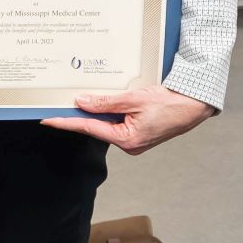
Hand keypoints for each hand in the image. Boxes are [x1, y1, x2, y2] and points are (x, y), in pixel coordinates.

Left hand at [40, 85, 213, 155]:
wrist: (194, 105)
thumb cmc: (171, 104)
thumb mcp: (134, 99)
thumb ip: (106, 102)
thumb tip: (82, 102)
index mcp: (127, 139)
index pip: (89, 128)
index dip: (67, 122)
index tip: (48, 119)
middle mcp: (128, 144)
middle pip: (97, 127)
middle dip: (82, 114)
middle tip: (63, 101)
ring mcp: (134, 140)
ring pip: (107, 124)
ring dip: (99, 111)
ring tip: (89, 97)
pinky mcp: (138, 134)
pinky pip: (117, 123)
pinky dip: (111, 112)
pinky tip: (108, 101)